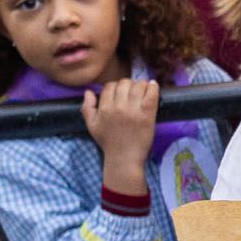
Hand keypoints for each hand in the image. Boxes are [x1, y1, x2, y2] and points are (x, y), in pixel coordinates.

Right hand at [84, 74, 159, 191]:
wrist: (124, 158)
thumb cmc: (108, 142)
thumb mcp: (92, 126)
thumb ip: (87, 108)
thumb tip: (88, 92)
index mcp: (104, 108)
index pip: (110, 86)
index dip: (115, 86)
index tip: (120, 92)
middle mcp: (118, 107)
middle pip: (124, 83)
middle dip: (128, 85)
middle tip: (132, 92)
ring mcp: (134, 110)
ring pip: (138, 85)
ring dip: (141, 85)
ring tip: (143, 90)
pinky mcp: (147, 114)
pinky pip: (152, 93)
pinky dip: (153, 87)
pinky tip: (153, 86)